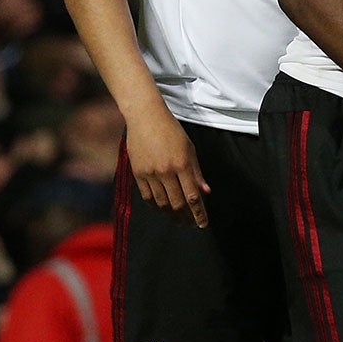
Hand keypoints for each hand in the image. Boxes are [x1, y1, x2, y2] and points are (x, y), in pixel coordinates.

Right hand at [124, 107, 209, 226]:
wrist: (145, 117)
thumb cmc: (172, 131)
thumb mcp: (189, 149)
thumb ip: (197, 173)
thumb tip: (205, 193)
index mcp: (182, 164)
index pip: (193, 196)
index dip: (199, 213)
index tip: (203, 224)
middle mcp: (166, 171)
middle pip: (178, 203)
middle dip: (186, 217)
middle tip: (191, 224)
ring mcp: (150, 173)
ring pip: (162, 202)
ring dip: (172, 215)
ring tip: (178, 221)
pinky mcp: (137, 172)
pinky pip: (147, 196)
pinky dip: (156, 206)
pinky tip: (162, 209)